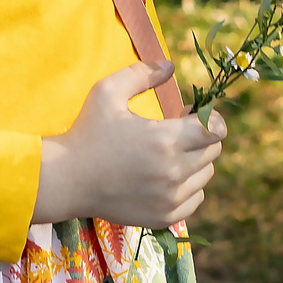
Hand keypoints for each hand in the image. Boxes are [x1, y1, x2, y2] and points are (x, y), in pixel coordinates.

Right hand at [34, 61, 226, 230]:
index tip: (190, 114)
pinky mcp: (164, 216)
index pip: (216, 130)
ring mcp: (170, 198)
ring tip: (169, 154)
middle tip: (177, 130)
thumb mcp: (107, 92)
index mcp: (165, 140)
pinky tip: (166, 177)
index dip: (209, 117)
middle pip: (213, 151)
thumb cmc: (86, 132)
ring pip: (206, 175)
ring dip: (195, 161)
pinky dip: (188, 187)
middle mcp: (173, 172)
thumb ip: (141, 74)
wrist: (67, 180)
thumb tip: (171, 65)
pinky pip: (196, 198)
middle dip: (201, 137)